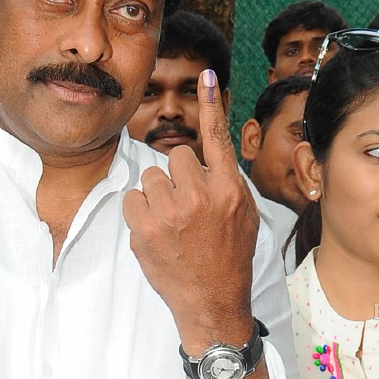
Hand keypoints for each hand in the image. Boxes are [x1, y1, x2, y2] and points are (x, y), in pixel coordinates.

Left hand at [122, 70, 258, 351]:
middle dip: (177, 177)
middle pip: (176, 157)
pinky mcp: (145, 230)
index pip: (218, 139)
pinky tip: (155, 232)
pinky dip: (140, 213)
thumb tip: (212, 155)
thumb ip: (228, 182)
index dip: (211, 105)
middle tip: (185, 206)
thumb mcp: (245, 216)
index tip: (207, 75)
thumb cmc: (230, 258)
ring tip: (171, 223)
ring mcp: (170, 214)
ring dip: (157, 196)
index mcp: (229, 191)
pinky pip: (132, 200)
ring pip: (151, 179)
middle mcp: (200, 197)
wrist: (212, 303)